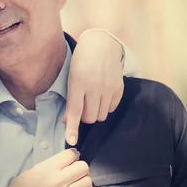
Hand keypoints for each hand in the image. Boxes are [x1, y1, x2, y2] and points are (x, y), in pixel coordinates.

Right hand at [0, 149, 95, 186]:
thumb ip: (48, 166)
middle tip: (75, 171)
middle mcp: (57, 182)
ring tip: (79, 182)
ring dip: (85, 180)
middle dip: (80, 167)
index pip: (70, 155)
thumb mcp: (30, 172)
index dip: (73, 155)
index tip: (71, 158)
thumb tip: (63, 162)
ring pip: (87, 183)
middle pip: (83, 167)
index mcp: (47, 170)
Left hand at [64, 29, 124, 145]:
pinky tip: (102, 96)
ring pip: (101, 115)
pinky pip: (112, 108)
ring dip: (95, 113)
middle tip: (83, 108)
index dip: (73, 128)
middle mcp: (94, 86)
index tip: (72, 141)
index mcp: (79, 83)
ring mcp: (108, 87)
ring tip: (92, 101)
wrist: (102, 44)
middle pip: (90, 118)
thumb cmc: (82, 60)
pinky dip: (106, 107)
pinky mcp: (119, 87)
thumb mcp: (71, 77)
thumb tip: (67, 120)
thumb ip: (71, 99)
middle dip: (84, 118)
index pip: (75, 111)